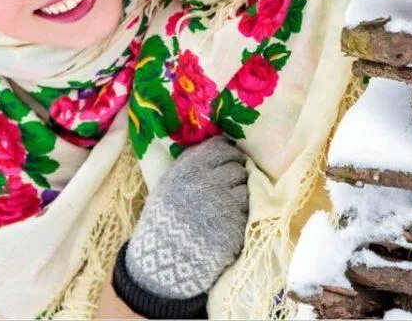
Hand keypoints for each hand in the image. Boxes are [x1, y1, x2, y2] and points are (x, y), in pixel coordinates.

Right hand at [125, 137, 248, 299]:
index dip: (227, 153)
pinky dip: (241, 215)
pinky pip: (249, 211)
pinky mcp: (235, 227)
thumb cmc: (162, 222)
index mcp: (189, 171)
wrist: (163, 263)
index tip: (227, 159)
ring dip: (239, 194)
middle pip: (237, 167)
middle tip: (226, 185)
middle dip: (234, 174)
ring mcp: (224, 206)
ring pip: (246, 188)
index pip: (221, 149)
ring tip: (224, 206)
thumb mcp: (167, 184)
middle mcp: (208, 184)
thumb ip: (190, 164)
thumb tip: (217, 147)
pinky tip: (226, 223)